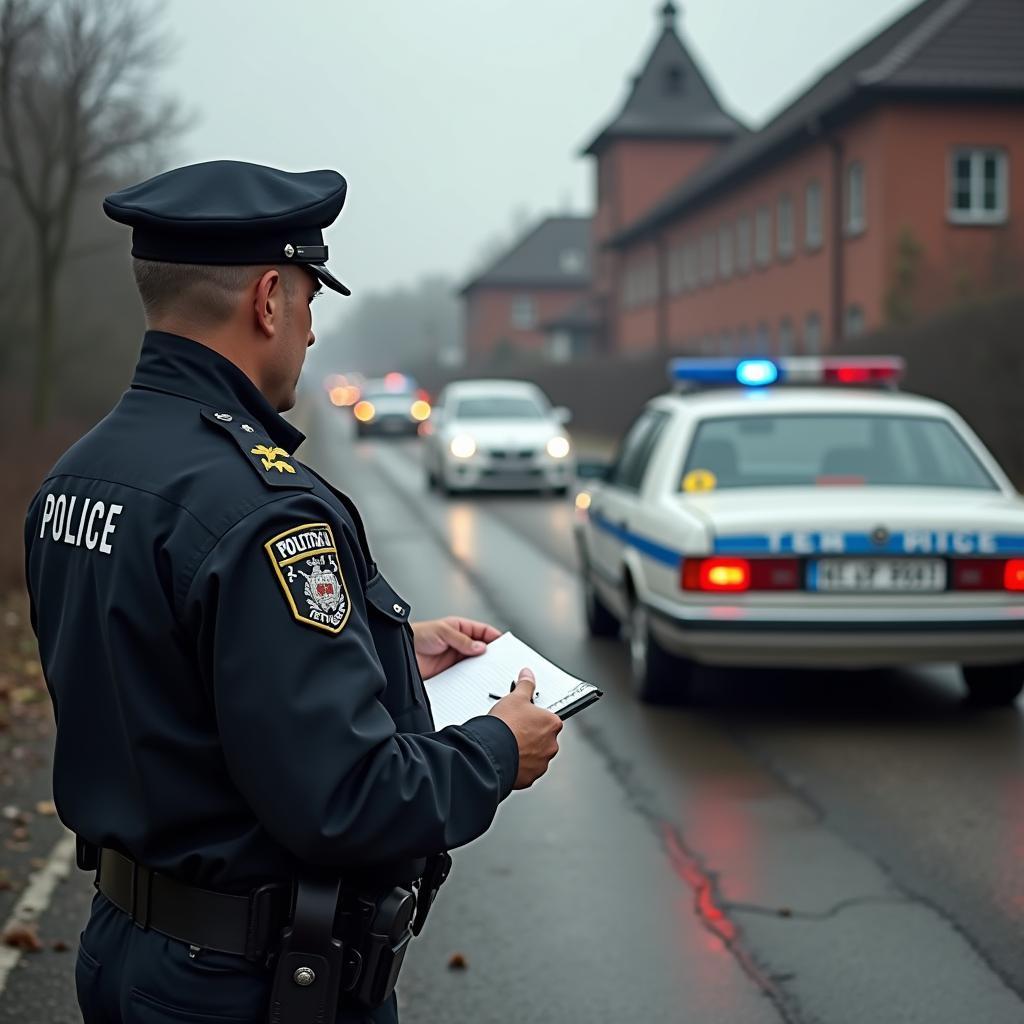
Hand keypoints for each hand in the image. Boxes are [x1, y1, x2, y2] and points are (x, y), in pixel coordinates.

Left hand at [411, 616, 501, 679]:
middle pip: (482, 648)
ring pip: (475, 662)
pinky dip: (471, 677)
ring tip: (490, 672)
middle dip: (492, 653)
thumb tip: (481, 647)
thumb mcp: (443, 632)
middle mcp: (460, 643)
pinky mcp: (450, 671)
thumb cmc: (418, 635)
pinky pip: (465, 674)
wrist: (402, 652)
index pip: (483, 631)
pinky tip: (476, 680)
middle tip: (501, 661)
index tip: (505, 645)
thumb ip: (463, 640)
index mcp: (460, 628)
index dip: (495, 637)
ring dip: (482, 667)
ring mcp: (455, 657)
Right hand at [488, 668, 561, 788]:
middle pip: (543, 737)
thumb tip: (528, 674)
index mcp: (552, 723)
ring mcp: (541, 763)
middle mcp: (551, 744)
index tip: (525, 718)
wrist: (491, 752)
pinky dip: (518, 766)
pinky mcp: (530, 777)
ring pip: (535, 755)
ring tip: (509, 744)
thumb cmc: (505, 726)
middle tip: (515, 730)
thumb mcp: (515, 698)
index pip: (548, 718)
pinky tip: (507, 757)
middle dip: (531, 735)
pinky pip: (526, 770)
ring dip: (525, 751)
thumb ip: (525, 685)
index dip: (534, 717)